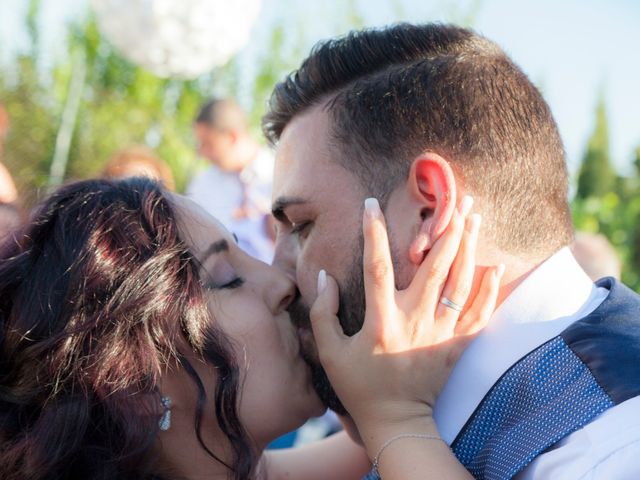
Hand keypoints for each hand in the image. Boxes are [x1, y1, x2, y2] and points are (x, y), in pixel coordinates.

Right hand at [310, 196, 502, 447]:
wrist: (397, 421)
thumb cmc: (359, 385)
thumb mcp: (330, 352)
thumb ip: (323, 313)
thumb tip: (325, 276)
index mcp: (381, 321)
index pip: (376, 266)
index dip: (372, 232)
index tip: (370, 204)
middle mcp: (414, 321)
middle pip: (434, 266)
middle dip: (444, 227)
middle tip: (453, 198)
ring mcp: (440, 333)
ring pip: (460, 282)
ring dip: (468, 247)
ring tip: (474, 217)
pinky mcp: (457, 345)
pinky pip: (479, 313)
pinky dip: (489, 290)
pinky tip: (495, 267)